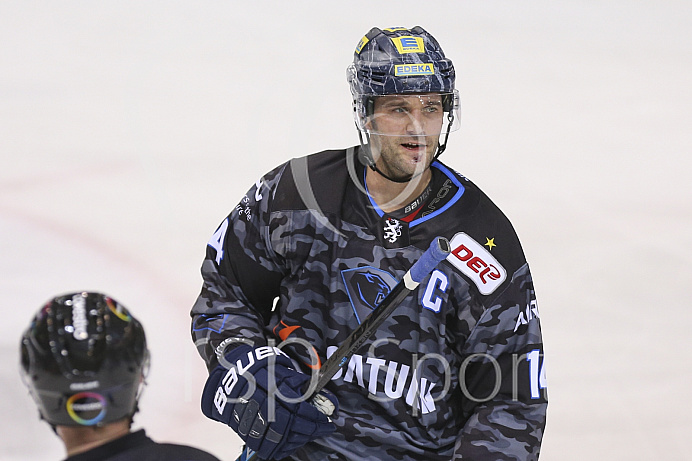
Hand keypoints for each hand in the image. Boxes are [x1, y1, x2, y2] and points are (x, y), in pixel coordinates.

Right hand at [202, 344, 337, 459]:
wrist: (229, 378)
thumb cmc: (258, 370)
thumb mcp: (280, 367)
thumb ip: (299, 382)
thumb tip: (320, 393)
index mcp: (273, 390)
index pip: (301, 409)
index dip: (317, 417)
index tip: (329, 419)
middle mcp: (264, 407)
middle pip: (294, 426)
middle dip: (314, 429)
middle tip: (326, 429)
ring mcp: (254, 422)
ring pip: (283, 438)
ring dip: (301, 438)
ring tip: (312, 434)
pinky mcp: (247, 433)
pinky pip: (269, 446)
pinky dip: (285, 446)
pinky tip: (295, 441)